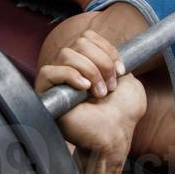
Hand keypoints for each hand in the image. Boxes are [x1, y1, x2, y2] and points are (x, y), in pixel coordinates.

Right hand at [35, 29, 146, 158]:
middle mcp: (70, 68)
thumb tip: (105, 46)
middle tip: (110, 85)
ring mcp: (57, 81)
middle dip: (101, 62)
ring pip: (66, 54)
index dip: (106, 49)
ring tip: (99, 92)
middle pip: (79, 43)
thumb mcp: (128, 78)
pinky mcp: (46, 95)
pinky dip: (70, 76)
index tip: (121, 70)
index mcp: (87, 63)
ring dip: (90, 71)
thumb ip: (115, 59)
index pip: (87, 37)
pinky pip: (48, 72)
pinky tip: (84, 89)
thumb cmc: (122, 113)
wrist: (115, 136)